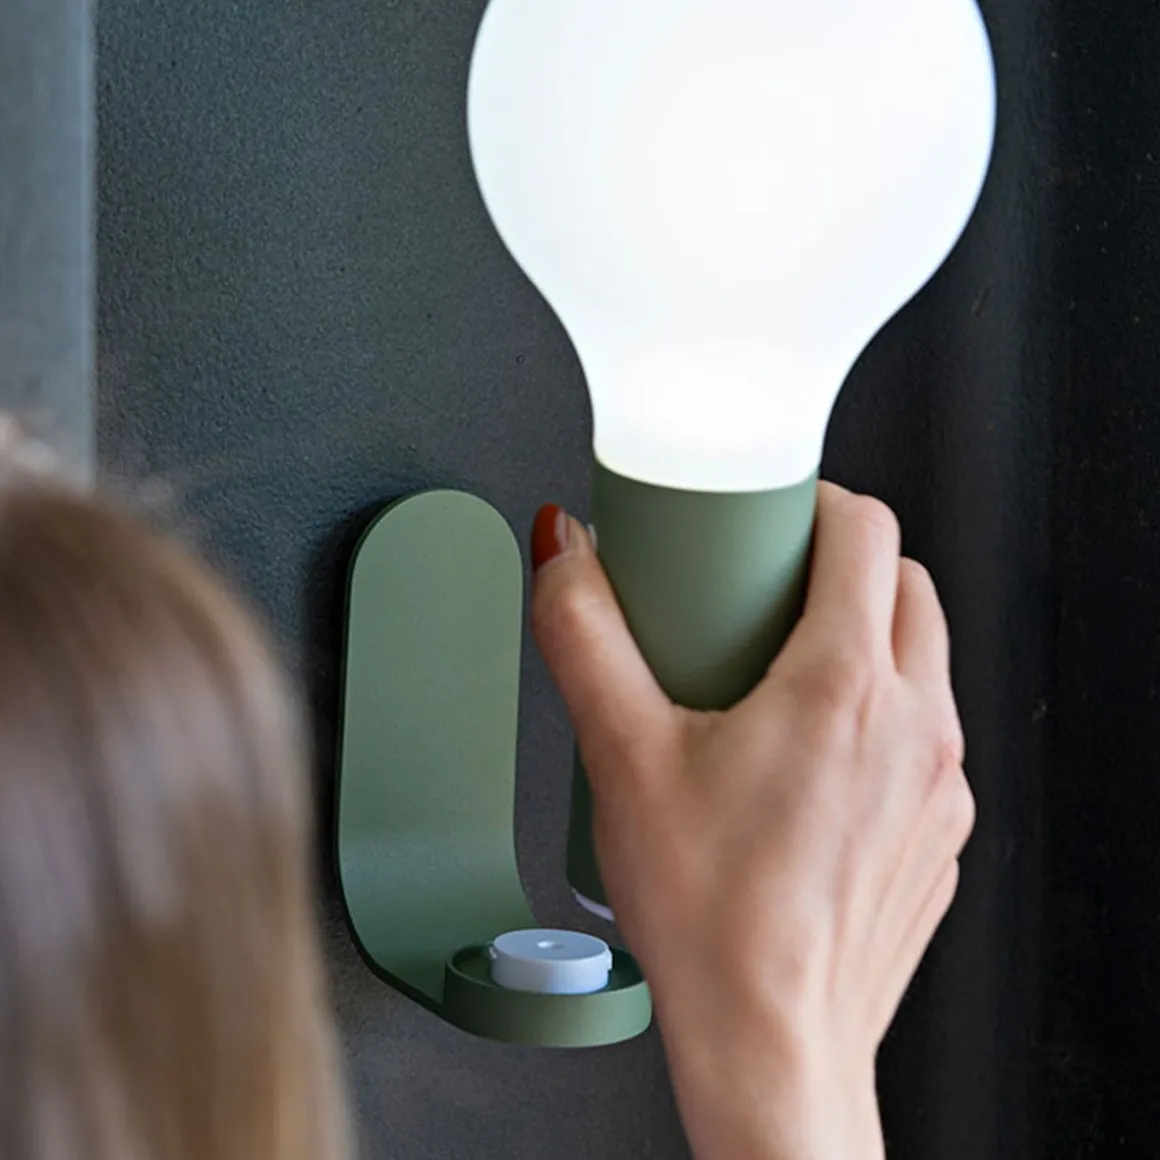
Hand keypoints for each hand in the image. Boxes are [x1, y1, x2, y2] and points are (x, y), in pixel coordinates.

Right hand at [530, 482, 974, 1159]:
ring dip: (864, 635)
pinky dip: (879, 711)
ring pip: (923, 657)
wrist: (771, 1046)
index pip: (865, 531)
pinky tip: (808, 756)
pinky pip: (925, 733)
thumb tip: (566, 554)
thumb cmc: (710, 917)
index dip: (816, 501)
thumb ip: (583, 635)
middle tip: (762, 588)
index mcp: (847, 686)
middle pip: (903, 583)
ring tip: (779, 669)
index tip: (768, 516)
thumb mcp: (622, 755)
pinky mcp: (942, 831)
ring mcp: (942, 783)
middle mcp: (916, 725)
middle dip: (837, 564)